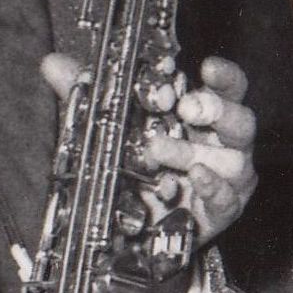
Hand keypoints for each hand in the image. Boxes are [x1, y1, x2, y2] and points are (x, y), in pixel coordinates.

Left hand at [39, 52, 256, 244]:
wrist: (139, 228)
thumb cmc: (139, 168)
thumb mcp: (112, 129)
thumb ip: (90, 96)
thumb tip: (53, 63)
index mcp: (207, 117)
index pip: (228, 89)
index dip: (223, 77)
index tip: (206, 67)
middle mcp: (224, 144)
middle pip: (240, 121)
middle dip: (216, 110)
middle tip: (187, 107)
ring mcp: (229, 178)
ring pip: (232, 160)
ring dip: (192, 151)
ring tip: (156, 149)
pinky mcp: (224, 210)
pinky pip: (226, 197)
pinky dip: (212, 186)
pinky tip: (196, 175)